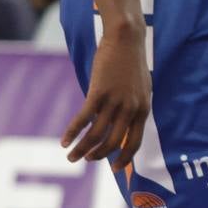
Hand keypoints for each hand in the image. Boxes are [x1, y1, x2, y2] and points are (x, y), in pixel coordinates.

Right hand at [64, 22, 150, 165]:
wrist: (126, 39)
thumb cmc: (131, 63)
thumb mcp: (140, 88)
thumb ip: (133, 107)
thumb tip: (123, 123)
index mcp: (142, 110)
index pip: (134, 142)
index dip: (124, 158)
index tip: (115, 169)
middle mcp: (130, 109)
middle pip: (113, 142)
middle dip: (97, 155)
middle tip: (85, 160)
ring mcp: (115, 101)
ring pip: (96, 135)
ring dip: (82, 149)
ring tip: (71, 156)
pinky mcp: (99, 93)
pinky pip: (83, 119)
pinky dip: (72, 132)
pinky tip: (64, 140)